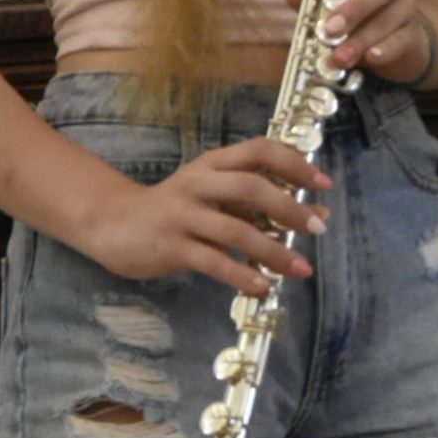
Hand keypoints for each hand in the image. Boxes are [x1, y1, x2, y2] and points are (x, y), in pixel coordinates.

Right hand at [82, 137, 331, 297]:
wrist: (115, 224)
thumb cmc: (177, 209)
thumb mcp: (214, 193)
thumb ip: (257, 201)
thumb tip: (314, 214)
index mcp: (213, 163)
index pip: (260, 150)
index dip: (294, 163)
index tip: (323, 183)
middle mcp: (199, 183)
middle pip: (251, 187)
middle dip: (290, 208)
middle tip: (317, 227)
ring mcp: (183, 215)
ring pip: (236, 230)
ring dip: (274, 251)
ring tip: (301, 268)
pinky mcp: (171, 247)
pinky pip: (213, 262)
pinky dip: (242, 275)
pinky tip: (263, 287)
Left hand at [278, 0, 428, 81]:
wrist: (391, 46)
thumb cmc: (354, 15)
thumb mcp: (328, 3)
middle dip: (357, 5)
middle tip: (330, 27)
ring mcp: (406, 6)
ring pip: (391, 15)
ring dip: (363, 36)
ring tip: (340, 55)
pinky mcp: (412, 35)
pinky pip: (403, 39)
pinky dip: (386, 49)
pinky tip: (370, 58)